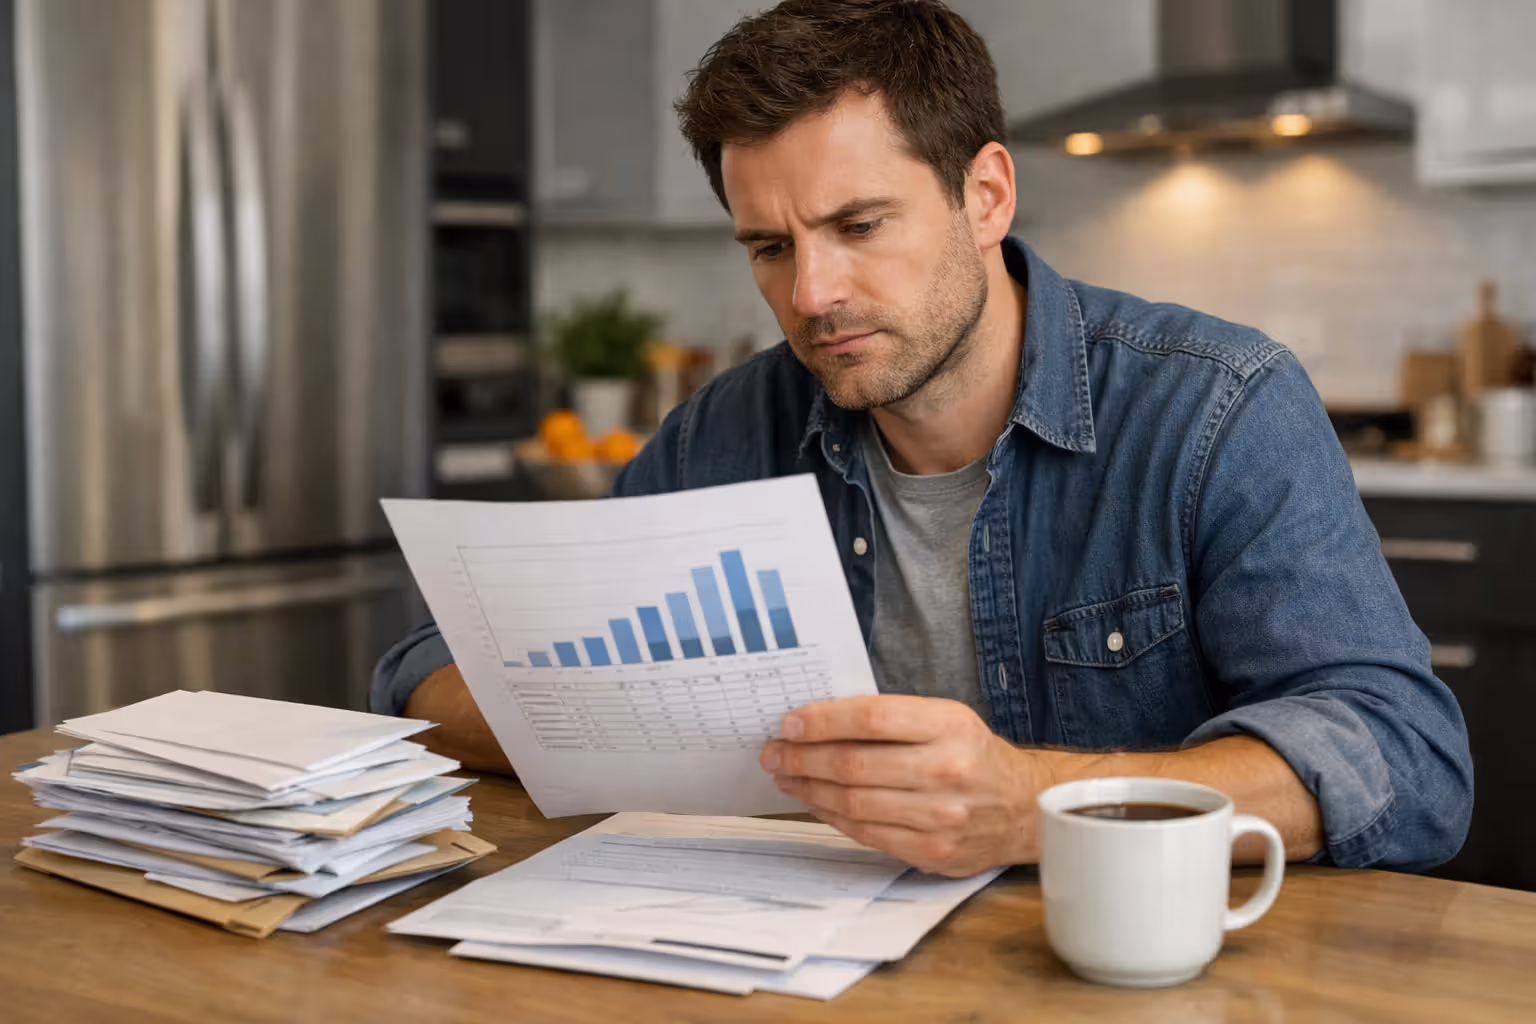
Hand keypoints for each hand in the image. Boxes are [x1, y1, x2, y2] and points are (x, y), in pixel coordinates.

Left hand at [760, 694, 1048, 875]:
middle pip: (855, 764)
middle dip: (802, 758)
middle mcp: (947, 769)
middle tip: (774, 752)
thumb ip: (891, 718)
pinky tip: (815, 802)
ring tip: (787, 777)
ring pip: (855, 803)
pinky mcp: (934, 851)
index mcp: (949, 725)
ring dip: (809, 789)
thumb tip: (818, 721)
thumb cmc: (972, 755)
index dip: (823, 720)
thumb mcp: (945, 718)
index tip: (790, 723)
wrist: (1023, 807)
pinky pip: (867, 834)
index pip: (872, 719)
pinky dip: (833, 817)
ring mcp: (941, 816)